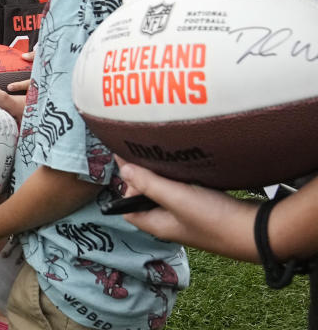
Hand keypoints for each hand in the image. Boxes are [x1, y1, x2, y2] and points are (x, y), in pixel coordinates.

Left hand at [116, 158, 258, 261]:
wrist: (258, 231)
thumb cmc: (213, 219)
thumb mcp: (176, 198)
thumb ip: (149, 184)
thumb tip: (124, 170)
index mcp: (156, 224)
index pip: (127, 205)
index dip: (124, 185)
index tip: (127, 160)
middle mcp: (169, 221)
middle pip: (145, 197)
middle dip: (142, 176)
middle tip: (143, 151)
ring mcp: (187, 215)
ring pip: (165, 192)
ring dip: (161, 175)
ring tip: (160, 153)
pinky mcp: (205, 208)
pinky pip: (184, 190)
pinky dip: (180, 177)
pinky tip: (183, 164)